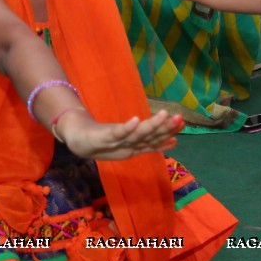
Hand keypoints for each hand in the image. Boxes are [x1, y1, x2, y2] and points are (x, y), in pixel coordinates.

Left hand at [58, 109, 182, 159]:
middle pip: (148, 137)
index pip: (155, 139)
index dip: (169, 132)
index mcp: (134, 146)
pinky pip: (116, 133)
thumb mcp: (127, 141)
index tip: (183, 123)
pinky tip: (136, 119)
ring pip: (136, 135)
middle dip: (164, 129)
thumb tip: (172, 139)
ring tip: (164, 115)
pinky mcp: (102, 139)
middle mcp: (128, 145)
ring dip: (151, 126)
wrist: (76, 140)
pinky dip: (127, 128)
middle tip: (179, 119)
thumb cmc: (103, 140)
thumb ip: (148, 140)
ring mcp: (116, 143)